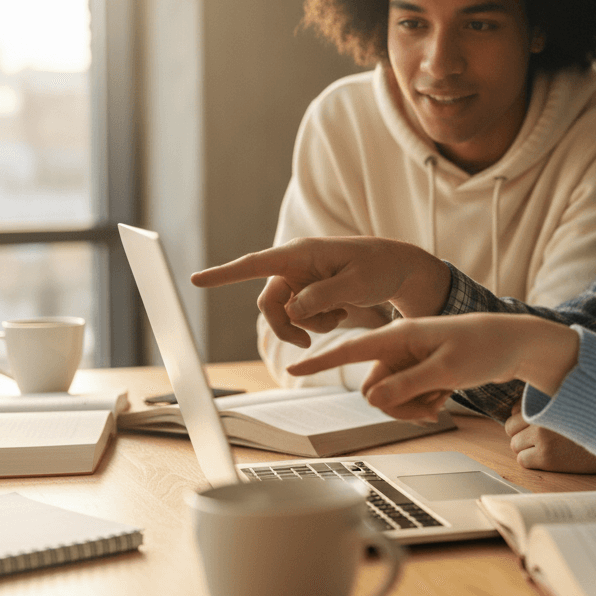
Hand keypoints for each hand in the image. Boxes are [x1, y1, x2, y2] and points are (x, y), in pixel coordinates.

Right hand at [190, 236, 448, 347]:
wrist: (399, 269)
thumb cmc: (380, 268)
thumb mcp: (356, 283)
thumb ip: (321, 297)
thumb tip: (292, 310)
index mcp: (302, 252)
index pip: (256, 264)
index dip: (225, 274)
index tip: (196, 280)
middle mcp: (295, 264)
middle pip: (269, 303)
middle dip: (286, 326)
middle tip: (307, 343)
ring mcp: (300, 279)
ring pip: (284, 314)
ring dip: (308, 325)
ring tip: (339, 315)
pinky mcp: (308, 292)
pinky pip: (299, 317)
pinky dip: (317, 323)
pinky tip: (340, 312)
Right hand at [289, 313, 578, 421]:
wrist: (515, 344)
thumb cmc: (485, 348)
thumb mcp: (447, 370)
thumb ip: (406, 385)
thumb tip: (371, 401)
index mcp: (401, 335)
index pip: (352, 348)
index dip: (322, 360)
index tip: (291, 366)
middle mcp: (401, 346)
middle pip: (374, 388)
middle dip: (398, 405)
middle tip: (430, 407)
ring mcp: (411, 360)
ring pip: (391, 398)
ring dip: (414, 407)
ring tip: (442, 400)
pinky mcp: (421, 371)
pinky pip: (407, 398)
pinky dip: (424, 404)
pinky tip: (445, 399)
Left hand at [505, 401, 595, 472]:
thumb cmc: (594, 419)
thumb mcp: (570, 400)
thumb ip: (546, 400)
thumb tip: (517, 409)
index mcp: (545, 399)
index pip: (515, 409)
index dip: (523, 418)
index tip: (537, 423)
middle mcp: (541, 416)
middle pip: (511, 428)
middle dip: (521, 434)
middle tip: (538, 438)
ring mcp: (542, 437)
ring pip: (515, 445)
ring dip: (525, 448)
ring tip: (546, 448)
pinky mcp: (547, 457)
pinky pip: (522, 460)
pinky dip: (531, 461)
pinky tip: (548, 458)